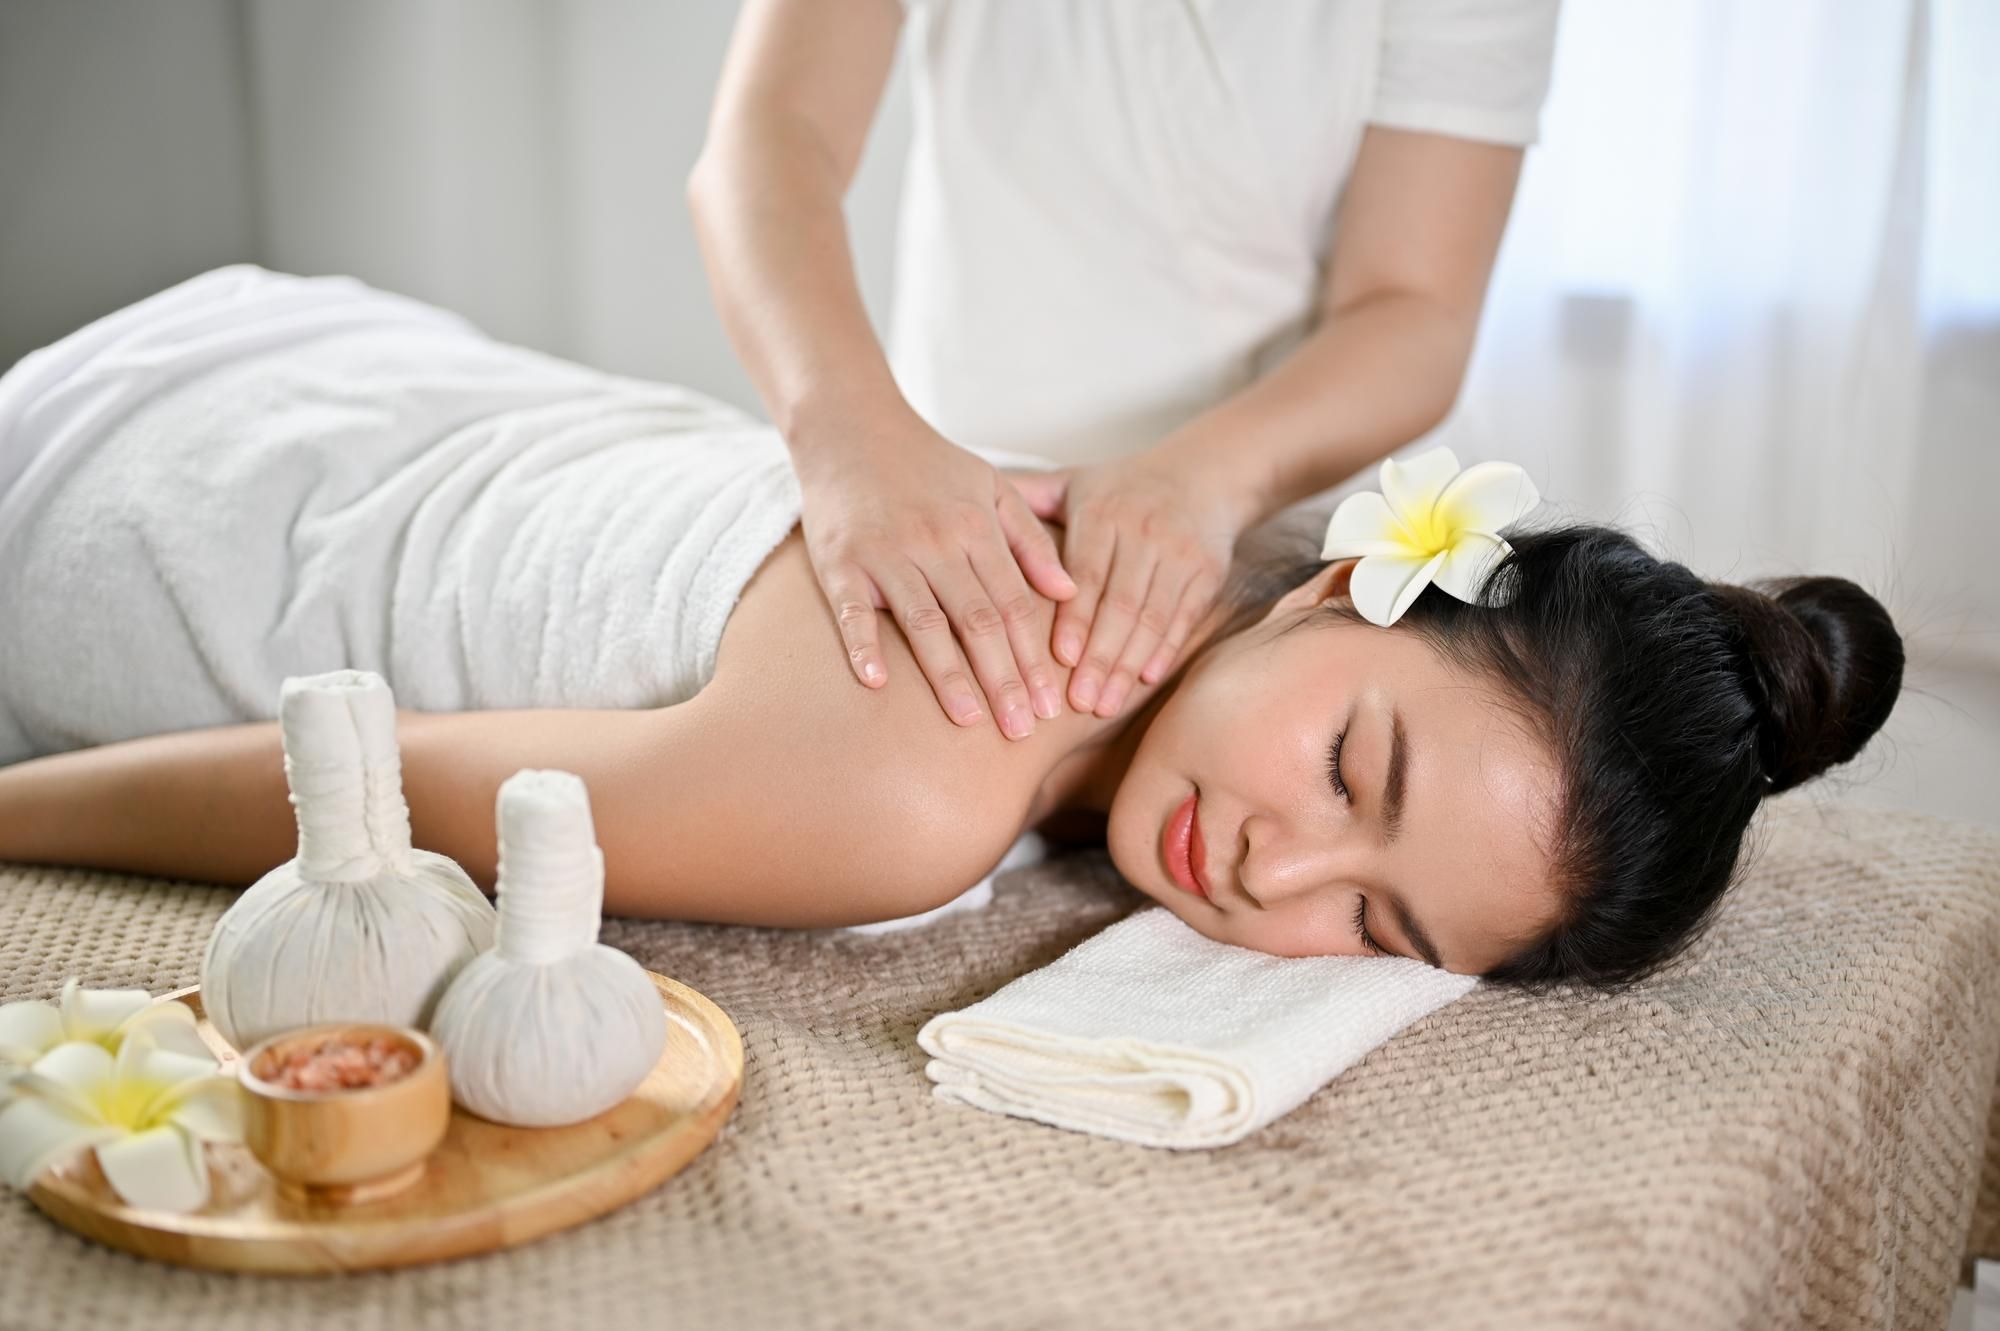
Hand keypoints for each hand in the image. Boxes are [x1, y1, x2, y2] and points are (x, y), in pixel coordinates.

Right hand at [792, 418, 1076, 738]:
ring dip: (948, 675)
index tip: (1051, 706)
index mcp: (977, 529)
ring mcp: (886, 553)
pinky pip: (853, 609)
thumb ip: (1030, 540)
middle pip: (978, 622)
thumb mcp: (992, 487)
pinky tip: (878, 683)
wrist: (852, 427)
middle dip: (1004, 679)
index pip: (1015, 606)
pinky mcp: (840, 561)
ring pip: (925, 623)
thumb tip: (1069, 593)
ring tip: (970, 721)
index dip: (1034, 658)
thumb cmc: (928, 464)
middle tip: (1022, 730)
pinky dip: (863, 644)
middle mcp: (936, 543)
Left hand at [1008, 451, 1247, 718]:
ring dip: (1128, 664)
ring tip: (1104, 705)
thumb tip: (965, 503)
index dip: (1075, 618)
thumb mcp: (1071, 483)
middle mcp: (1143, 531)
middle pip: (1120, 602)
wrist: (1202, 473)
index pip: (1086, 573)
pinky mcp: (1207, 571)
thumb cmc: (1119, 489)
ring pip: (1152, 616)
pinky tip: (1146, 680)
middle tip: (1077, 703)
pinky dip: (1166, 650)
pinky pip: (1185, 616)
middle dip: (1099, 657)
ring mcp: (1179, 553)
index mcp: (1102, 512)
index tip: (1059, 659)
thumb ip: (1023, 499)